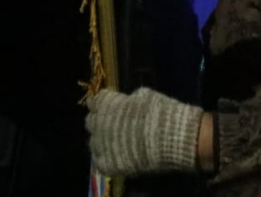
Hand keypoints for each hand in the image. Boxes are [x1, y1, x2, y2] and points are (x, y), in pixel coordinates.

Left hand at [85, 87, 202, 175]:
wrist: (169, 138)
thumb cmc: (160, 112)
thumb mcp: (145, 96)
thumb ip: (129, 100)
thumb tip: (128, 102)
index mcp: (106, 103)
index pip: (95, 101)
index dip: (103, 104)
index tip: (109, 106)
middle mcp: (98, 123)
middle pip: (91, 121)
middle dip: (100, 122)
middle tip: (112, 125)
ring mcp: (101, 145)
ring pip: (93, 142)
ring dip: (102, 141)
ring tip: (116, 143)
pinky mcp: (108, 164)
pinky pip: (99, 161)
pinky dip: (106, 159)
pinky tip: (115, 158)